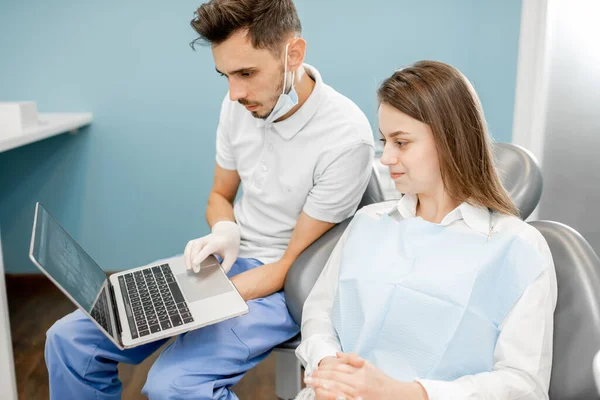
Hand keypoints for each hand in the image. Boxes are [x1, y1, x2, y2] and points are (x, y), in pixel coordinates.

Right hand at [184, 221, 239, 272]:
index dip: (200, 256)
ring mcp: (202, 239)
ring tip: (188, 268)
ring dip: (187, 256)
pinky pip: (189, 246)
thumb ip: (226, 267)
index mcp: (218, 242)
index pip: (207, 248)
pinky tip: (188, 263)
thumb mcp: (232, 257)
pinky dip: (187, 254)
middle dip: (192, 257)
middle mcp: (208, 239)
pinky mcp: (197, 241)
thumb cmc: (230, 246)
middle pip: (196, 245)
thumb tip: (218, 277)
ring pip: (191, 245)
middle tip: (194, 270)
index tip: (196, 266)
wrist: (228, 234)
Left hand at [307, 353, 427, 399]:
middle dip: (319, 379)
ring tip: (312, 386)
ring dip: (322, 387)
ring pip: (336, 390)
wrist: (397, 395)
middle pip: (334, 379)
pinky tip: (325, 395)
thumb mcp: (368, 365)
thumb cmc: (382, 380)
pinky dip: (333, 397)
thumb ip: (352, 359)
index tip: (314, 370)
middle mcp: (358, 384)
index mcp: (360, 373)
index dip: (323, 370)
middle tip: (308, 378)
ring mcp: (358, 396)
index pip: (337, 369)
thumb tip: (336, 355)